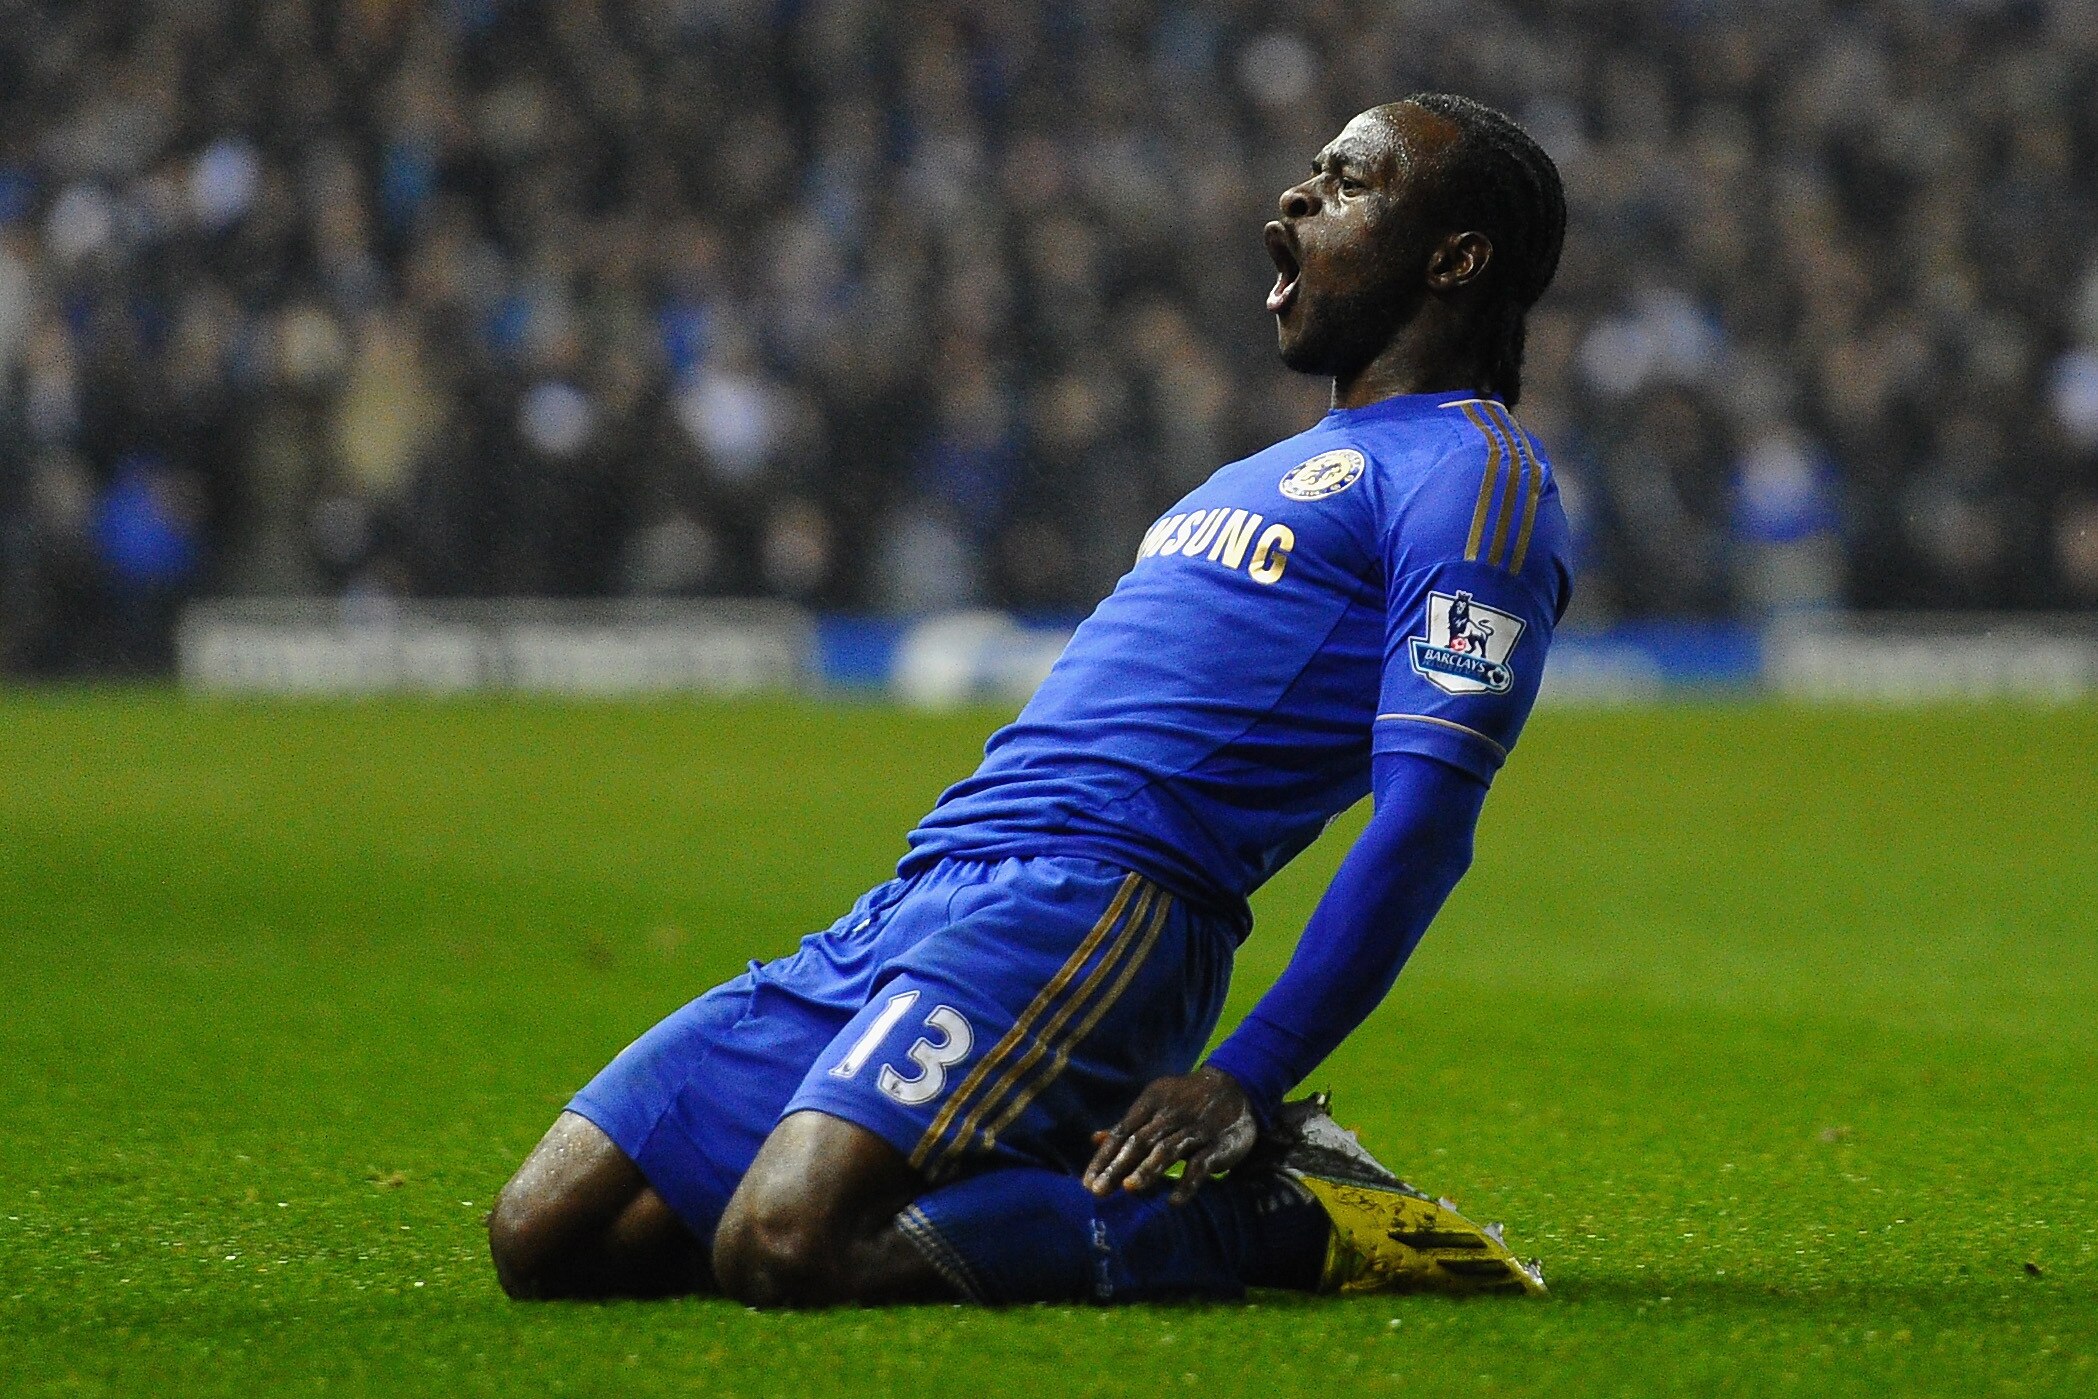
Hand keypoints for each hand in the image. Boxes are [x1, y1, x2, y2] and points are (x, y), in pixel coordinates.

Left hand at [1082, 1066, 1257, 1202]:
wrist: (1237, 1088)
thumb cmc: (1187, 1102)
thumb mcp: (1157, 1106)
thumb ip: (1129, 1125)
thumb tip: (1094, 1139)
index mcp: (1152, 1103)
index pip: (1122, 1132)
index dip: (1104, 1157)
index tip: (1087, 1182)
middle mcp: (1171, 1115)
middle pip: (1140, 1142)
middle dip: (1117, 1167)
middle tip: (1098, 1191)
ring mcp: (1195, 1130)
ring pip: (1168, 1150)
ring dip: (1147, 1170)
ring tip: (1129, 1190)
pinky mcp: (1217, 1145)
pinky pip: (1200, 1165)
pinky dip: (1187, 1184)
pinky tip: (1173, 1202)